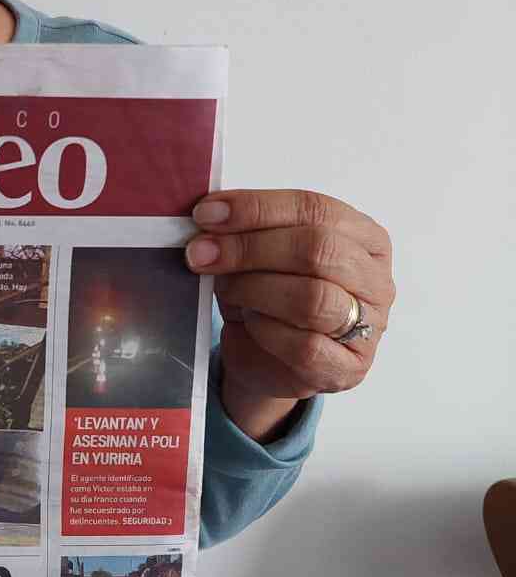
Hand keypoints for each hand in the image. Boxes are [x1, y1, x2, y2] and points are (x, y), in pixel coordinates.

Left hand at [185, 189, 394, 436]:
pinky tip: (249, 322)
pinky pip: (305, 345)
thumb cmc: (268, 299)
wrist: (266, 361)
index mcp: (363, 236)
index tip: (205, 215)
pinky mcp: (348, 367)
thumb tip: (209, 218)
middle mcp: (375, 278)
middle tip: (201, 253)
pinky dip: (266, 330)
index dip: (257, 208)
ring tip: (226, 289)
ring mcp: (370, 325)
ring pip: (312, 297)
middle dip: (249, 248)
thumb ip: (245, 231)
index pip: (314, 208)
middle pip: (317, 249)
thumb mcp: (258, 256)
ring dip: (254, 289)